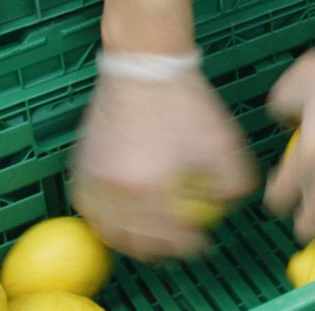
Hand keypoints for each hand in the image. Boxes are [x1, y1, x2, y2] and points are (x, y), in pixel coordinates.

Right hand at [70, 51, 258, 260]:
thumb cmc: (183, 101)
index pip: (169, 237)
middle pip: (135, 240)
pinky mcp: (80, 165)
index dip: (189, 246)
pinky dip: (104, 218)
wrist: (144, 64)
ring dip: (129, 240)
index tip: (202, 243)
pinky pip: (88, 206)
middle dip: (160, 250)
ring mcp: (92, 178)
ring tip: (149, 239)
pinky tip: (120, 217)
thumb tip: (228, 208)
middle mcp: (113, 190)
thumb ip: (233, 183)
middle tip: (177, 246)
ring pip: (106, 229)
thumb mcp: (223, 143)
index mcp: (147, 189)